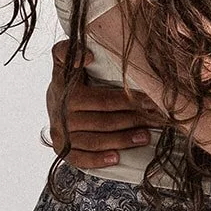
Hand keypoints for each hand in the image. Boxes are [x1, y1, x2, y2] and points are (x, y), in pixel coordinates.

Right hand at [46, 39, 158, 169]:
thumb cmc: (70, 77)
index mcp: (66, 90)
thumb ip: (69, 51)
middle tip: (158, 119)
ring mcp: (60, 132)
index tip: (151, 101)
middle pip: (105, 120)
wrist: (52, 98)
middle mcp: (61, 113)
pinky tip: (116, 158)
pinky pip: (79, 157)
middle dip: (134, 119)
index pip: (104, 99)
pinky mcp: (61, 148)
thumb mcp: (65, 59)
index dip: (129, 101)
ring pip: (96, 139)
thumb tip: (87, 56)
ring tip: (146, 136)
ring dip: (123, 140)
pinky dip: (97, 159)